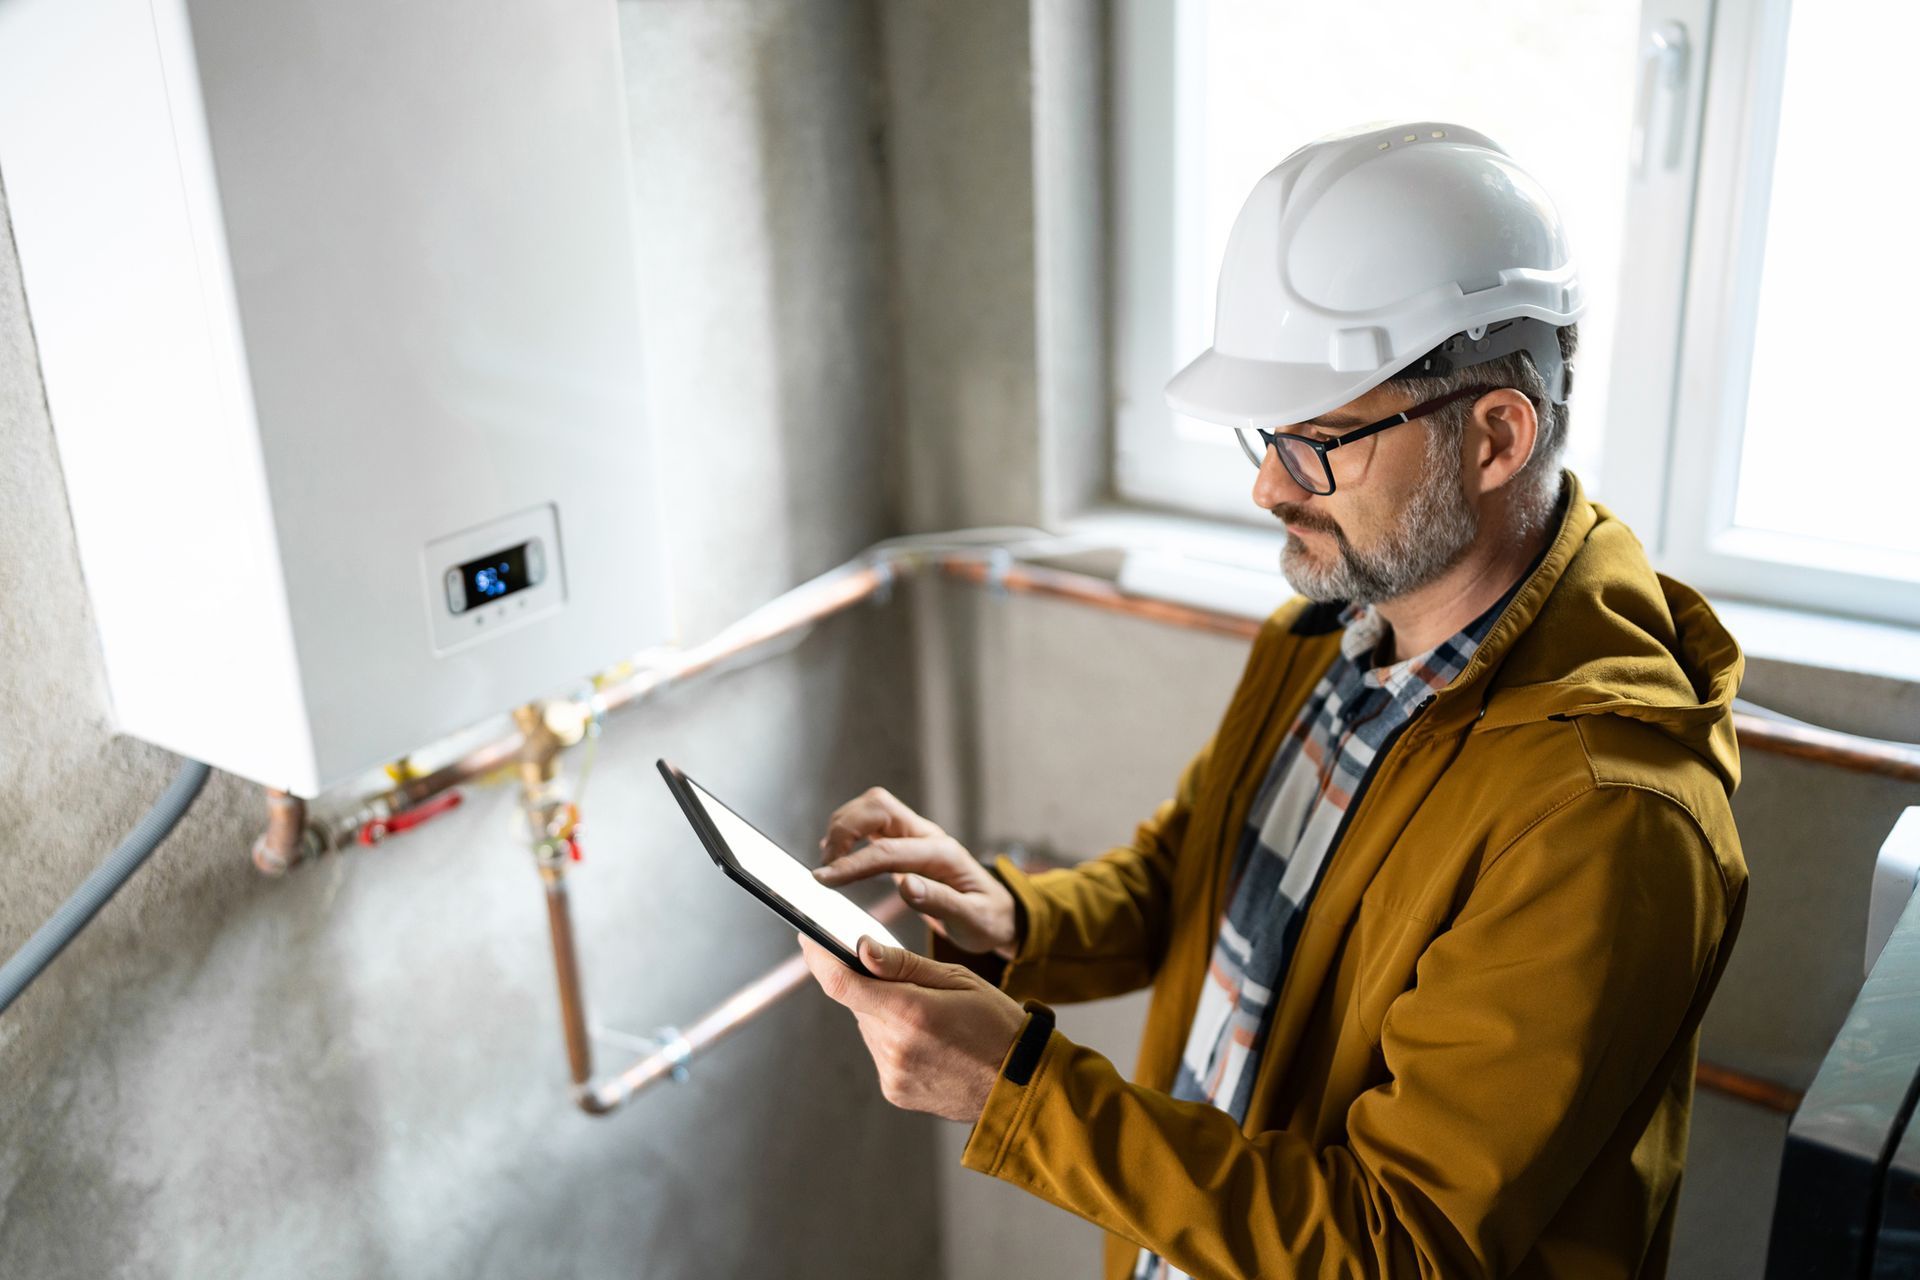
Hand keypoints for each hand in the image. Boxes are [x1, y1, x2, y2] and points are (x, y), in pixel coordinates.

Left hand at [797, 932, 1029, 1124]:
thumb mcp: (959, 980)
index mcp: (909, 1012)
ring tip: (930, 1017)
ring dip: (885, 1012)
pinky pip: (881, 1051)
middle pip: (857, 1001)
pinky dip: (895, 1038)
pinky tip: (930, 1040)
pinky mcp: (894, 1090)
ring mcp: (892, 1073)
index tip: (807, 937)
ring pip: (869, 1025)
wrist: (1021, 1086)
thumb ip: (904, 965)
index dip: (817, 957)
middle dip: (871, 984)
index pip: (840, 982)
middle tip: (910, 981)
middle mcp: (893, 1047)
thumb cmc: (997, 1025)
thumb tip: (861, 948)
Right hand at [814, 787, 1019, 960]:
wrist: (1000, 912)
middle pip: (878, 807)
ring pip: (873, 808)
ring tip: (827, 864)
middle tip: (824, 867)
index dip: (852, 863)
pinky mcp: (906, 842)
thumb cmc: (987, 919)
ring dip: (844, 827)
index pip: (889, 852)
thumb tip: (907, 886)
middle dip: (844, 829)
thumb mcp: (973, 920)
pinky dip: (849, 832)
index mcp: (943, 855)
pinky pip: (873, 824)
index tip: (823, 879)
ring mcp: (916, 836)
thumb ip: (941, 902)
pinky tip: (836, 856)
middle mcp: (928, 836)